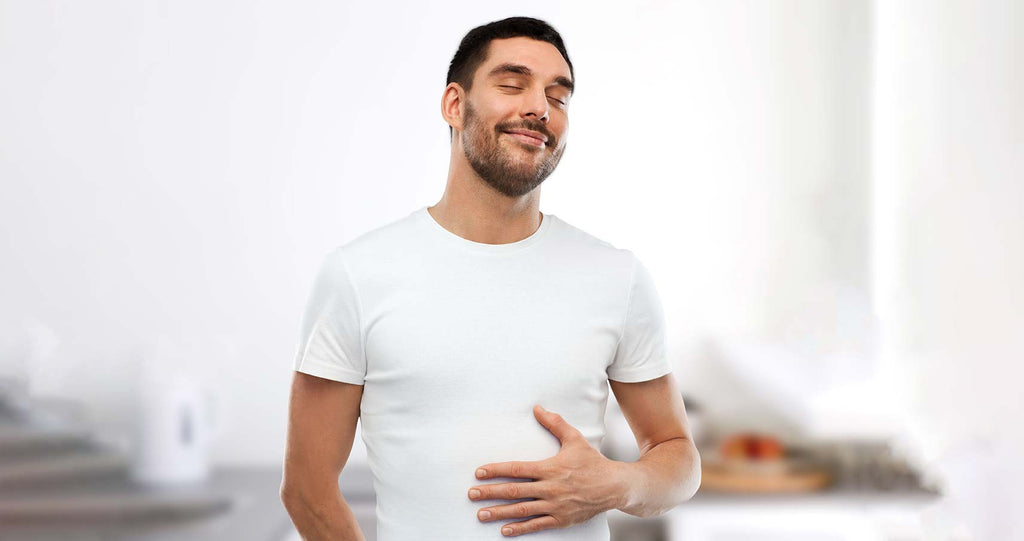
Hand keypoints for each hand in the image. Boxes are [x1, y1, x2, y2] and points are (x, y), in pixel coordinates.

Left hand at [468, 404, 626, 536]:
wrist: (615, 486)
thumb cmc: (593, 462)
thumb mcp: (574, 439)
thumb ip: (555, 424)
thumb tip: (537, 408)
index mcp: (550, 468)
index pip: (517, 469)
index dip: (496, 470)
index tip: (479, 472)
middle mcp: (550, 488)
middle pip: (514, 491)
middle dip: (490, 493)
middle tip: (471, 494)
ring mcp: (555, 506)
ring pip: (521, 510)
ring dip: (499, 512)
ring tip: (481, 514)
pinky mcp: (561, 519)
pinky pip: (537, 525)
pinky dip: (520, 528)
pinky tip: (504, 530)